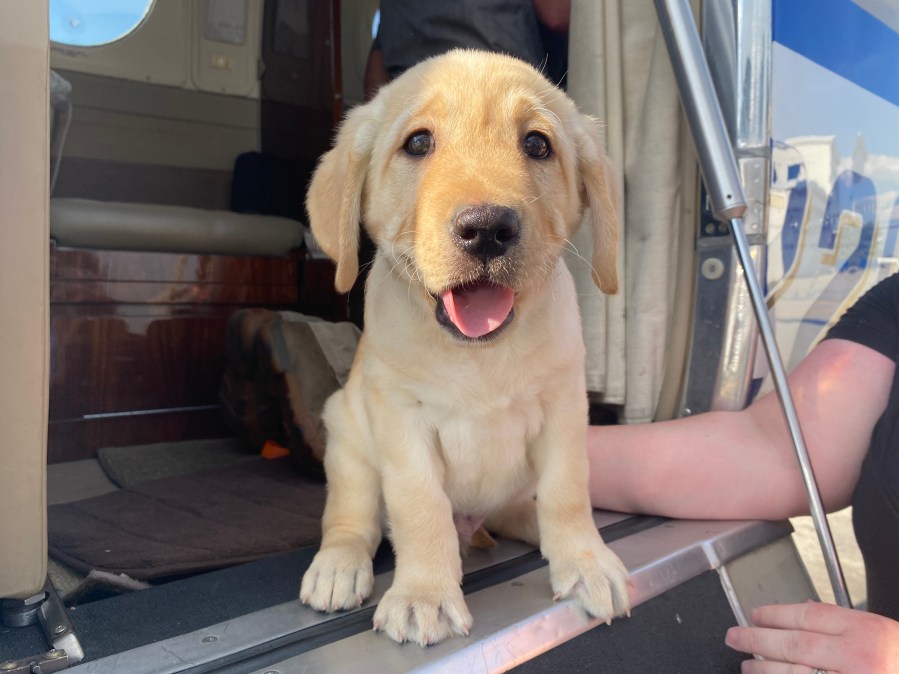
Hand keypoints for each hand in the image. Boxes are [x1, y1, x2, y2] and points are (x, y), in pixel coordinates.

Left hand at [726, 601, 898, 672]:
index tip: (755, 614)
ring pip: (794, 673)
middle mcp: (858, 657)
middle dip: (758, 639)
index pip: (809, 615)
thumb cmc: (898, 658)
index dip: (776, 613)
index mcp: (865, 631)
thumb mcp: (877, 633)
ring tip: (747, 664)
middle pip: (795, 643)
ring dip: (765, 669)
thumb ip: (840, 622)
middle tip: (734, 636)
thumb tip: (802, 607)